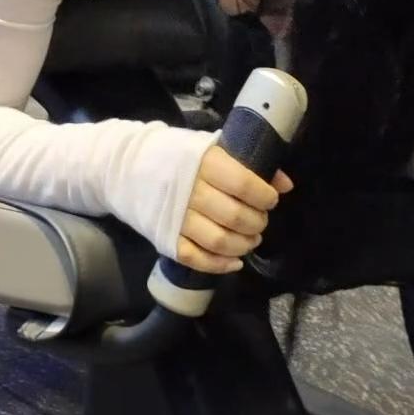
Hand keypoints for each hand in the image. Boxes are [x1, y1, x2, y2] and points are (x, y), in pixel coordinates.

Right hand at [177, 144, 293, 274]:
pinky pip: (196, 258)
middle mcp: (190, 192)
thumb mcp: (212, 149)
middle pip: (235, 217)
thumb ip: (249, 164)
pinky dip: (219, 265)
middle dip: (257, 223)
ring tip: (250, 240)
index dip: (264, 196)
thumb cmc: (177, 156)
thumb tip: (286, 184)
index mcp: (203, 163)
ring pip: (219, 241)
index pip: (243, 185)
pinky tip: (234, 262)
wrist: (127, 166)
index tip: (270, 199)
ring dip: (243, 245)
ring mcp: (176, 218)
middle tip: (260, 220)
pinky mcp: (165, 239)